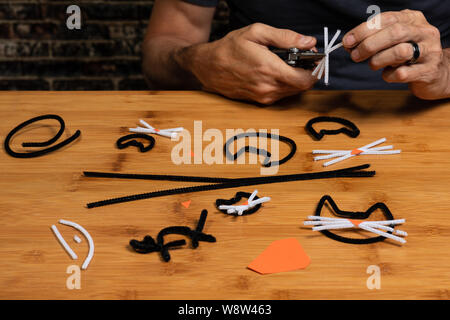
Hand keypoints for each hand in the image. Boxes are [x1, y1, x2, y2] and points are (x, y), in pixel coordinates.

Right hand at [178, 23, 317, 103]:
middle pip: (301, 87)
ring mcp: (263, 97)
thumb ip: (286, 37)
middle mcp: (268, 88)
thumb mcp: (257, 32)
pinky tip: (275, 72)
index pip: (306, 79)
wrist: (208, 66)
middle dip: (306, 73)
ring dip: (295, 79)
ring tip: (286, 64)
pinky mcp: (259, 101)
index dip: (315, 70)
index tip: (315, 60)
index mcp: (270, 69)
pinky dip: (284, 84)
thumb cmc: (230, 47)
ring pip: (292, 92)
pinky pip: (280, 95)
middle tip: (302, 59)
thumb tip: (309, 42)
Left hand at [343, 9, 448, 99]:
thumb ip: (373, 39)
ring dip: (378, 60)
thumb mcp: (392, 41)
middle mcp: (424, 32)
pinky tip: (388, 74)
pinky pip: (403, 73)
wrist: (434, 73)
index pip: (386, 19)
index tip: (347, 41)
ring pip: (400, 52)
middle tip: (355, 56)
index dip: (364, 30)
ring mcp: (430, 51)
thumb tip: (348, 44)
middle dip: (369, 45)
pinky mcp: (428, 71)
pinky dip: (389, 76)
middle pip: (395, 33)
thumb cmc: (407, 54)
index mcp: (413, 19)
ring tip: (373, 65)